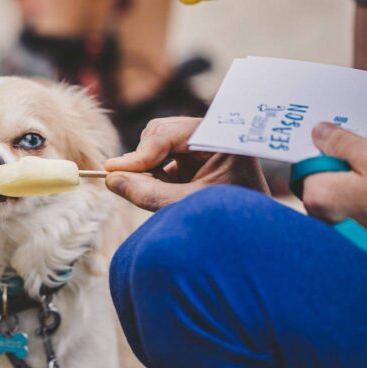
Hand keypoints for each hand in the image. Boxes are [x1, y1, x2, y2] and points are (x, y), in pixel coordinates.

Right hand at [104, 117, 268, 210]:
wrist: (254, 234)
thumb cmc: (230, 218)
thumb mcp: (188, 205)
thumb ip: (151, 194)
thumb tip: (112, 180)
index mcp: (219, 138)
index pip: (168, 133)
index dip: (140, 154)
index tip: (114, 172)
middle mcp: (209, 135)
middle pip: (158, 133)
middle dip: (143, 159)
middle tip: (131, 185)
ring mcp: (200, 145)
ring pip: (155, 145)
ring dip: (147, 168)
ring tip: (157, 192)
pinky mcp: (192, 158)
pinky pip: (160, 159)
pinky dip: (153, 174)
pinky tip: (165, 191)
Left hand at [304, 123, 366, 280]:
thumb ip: (341, 142)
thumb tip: (318, 132)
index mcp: (317, 194)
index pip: (305, 159)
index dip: (327, 145)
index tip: (347, 141)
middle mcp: (318, 214)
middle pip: (321, 173)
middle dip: (343, 161)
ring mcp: (334, 226)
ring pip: (338, 187)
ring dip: (356, 177)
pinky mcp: (351, 232)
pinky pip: (350, 202)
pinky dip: (363, 193)